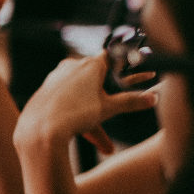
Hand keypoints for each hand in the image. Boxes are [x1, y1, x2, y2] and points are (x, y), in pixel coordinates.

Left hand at [14, 53, 157, 155]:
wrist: (40, 129)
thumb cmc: (76, 115)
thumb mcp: (108, 109)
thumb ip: (131, 102)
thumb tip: (153, 98)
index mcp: (90, 65)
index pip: (110, 57)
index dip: (120, 64)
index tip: (126, 70)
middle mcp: (71, 66)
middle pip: (94, 77)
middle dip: (104, 95)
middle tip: (110, 109)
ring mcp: (56, 76)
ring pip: (78, 91)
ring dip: (89, 110)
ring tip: (95, 136)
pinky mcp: (44, 89)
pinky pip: (64, 98)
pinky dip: (72, 111)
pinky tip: (74, 126)